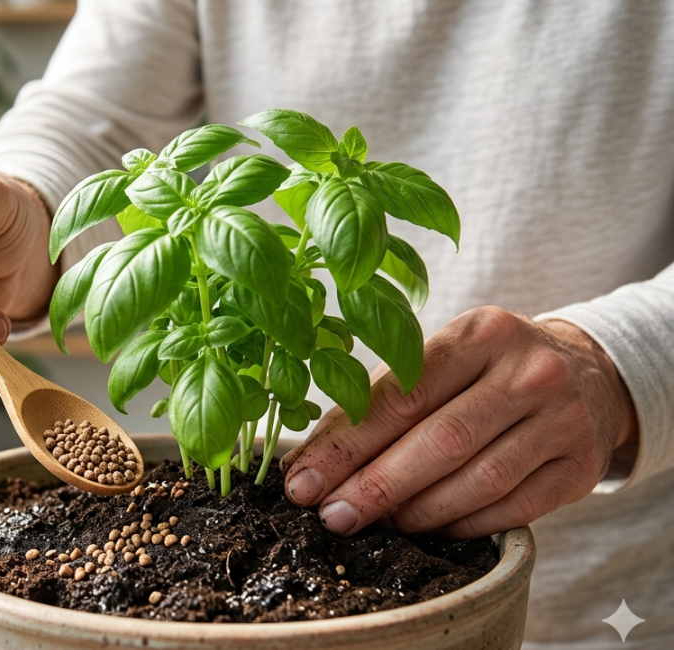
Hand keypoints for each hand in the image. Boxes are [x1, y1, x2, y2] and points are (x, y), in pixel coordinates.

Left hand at [279, 306, 637, 538]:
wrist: (589, 373)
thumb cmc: (486, 368)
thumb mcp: (439, 357)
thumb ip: (378, 399)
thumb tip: (308, 462)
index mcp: (481, 333)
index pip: (402, 395)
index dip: (346, 444)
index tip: (303, 482)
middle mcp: (529, 372)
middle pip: (441, 440)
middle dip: (375, 486)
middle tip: (331, 516)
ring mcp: (562, 420)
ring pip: (478, 480)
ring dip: (416, 512)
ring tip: (374, 524)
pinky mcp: (579, 467)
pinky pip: (512, 510)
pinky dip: (461, 524)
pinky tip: (427, 530)